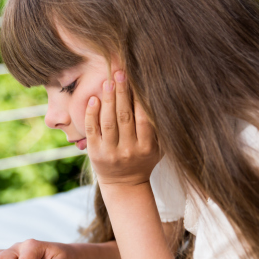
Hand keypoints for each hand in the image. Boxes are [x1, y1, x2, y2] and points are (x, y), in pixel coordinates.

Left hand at [85, 70, 159, 185]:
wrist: (124, 185)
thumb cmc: (143, 161)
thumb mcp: (158, 149)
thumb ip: (160, 129)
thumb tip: (167, 101)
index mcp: (146, 147)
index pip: (144, 119)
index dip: (140, 99)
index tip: (138, 80)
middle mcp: (128, 150)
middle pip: (125, 116)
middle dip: (123, 93)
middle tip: (120, 73)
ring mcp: (110, 152)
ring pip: (108, 121)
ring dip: (108, 99)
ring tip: (108, 82)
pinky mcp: (95, 153)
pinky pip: (92, 130)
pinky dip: (92, 114)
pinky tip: (93, 99)